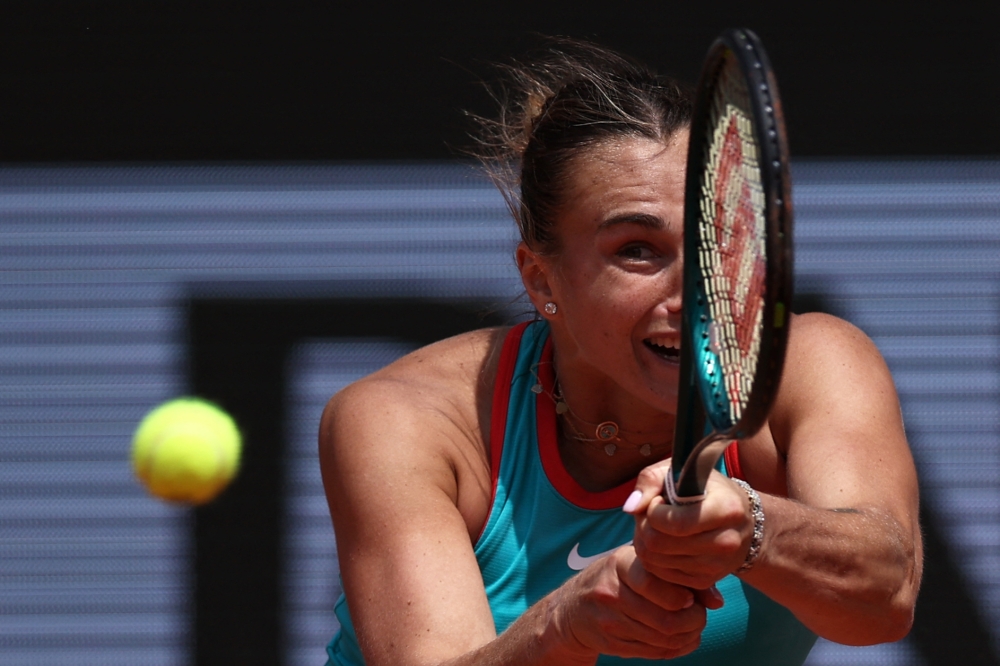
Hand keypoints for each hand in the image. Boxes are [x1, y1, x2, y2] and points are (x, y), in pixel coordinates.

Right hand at [549, 544, 710, 661]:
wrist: (573, 608)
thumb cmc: (616, 578)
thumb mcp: (637, 563)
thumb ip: (676, 574)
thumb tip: (717, 601)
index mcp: (620, 564)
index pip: (651, 581)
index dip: (679, 595)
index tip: (689, 597)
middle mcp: (611, 592)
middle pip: (664, 618)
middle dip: (693, 621)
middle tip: (700, 615)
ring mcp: (609, 620)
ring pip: (662, 639)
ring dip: (688, 637)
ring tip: (694, 626)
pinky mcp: (612, 643)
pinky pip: (654, 652)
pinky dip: (676, 648)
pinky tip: (682, 639)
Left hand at [625, 463, 752, 589]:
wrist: (741, 522)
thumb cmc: (705, 489)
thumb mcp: (681, 470)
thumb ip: (651, 479)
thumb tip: (630, 508)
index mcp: (726, 509)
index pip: (675, 523)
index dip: (653, 511)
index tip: (658, 501)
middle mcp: (726, 541)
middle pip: (658, 543)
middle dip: (643, 526)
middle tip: (651, 514)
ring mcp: (716, 565)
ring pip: (653, 561)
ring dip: (644, 541)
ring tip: (656, 527)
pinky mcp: (704, 580)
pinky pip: (660, 574)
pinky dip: (653, 557)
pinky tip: (664, 541)